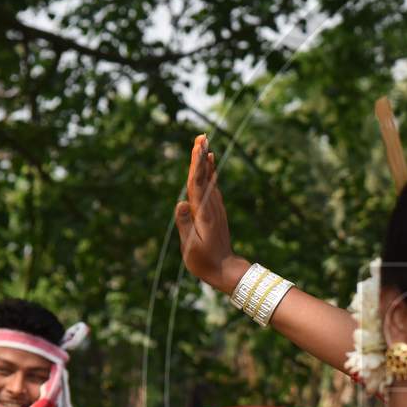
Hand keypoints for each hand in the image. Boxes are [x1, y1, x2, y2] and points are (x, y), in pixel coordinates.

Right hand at [174, 135, 247, 294]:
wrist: (226, 270)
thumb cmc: (204, 261)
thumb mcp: (190, 246)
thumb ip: (185, 224)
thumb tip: (180, 203)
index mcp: (203, 213)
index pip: (197, 184)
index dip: (196, 164)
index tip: (198, 147)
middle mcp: (211, 207)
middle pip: (204, 177)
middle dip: (201, 156)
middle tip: (202, 136)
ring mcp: (216, 209)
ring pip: (209, 181)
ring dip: (206, 162)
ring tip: (205, 145)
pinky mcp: (216, 213)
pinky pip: (212, 189)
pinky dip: (210, 175)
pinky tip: (210, 167)